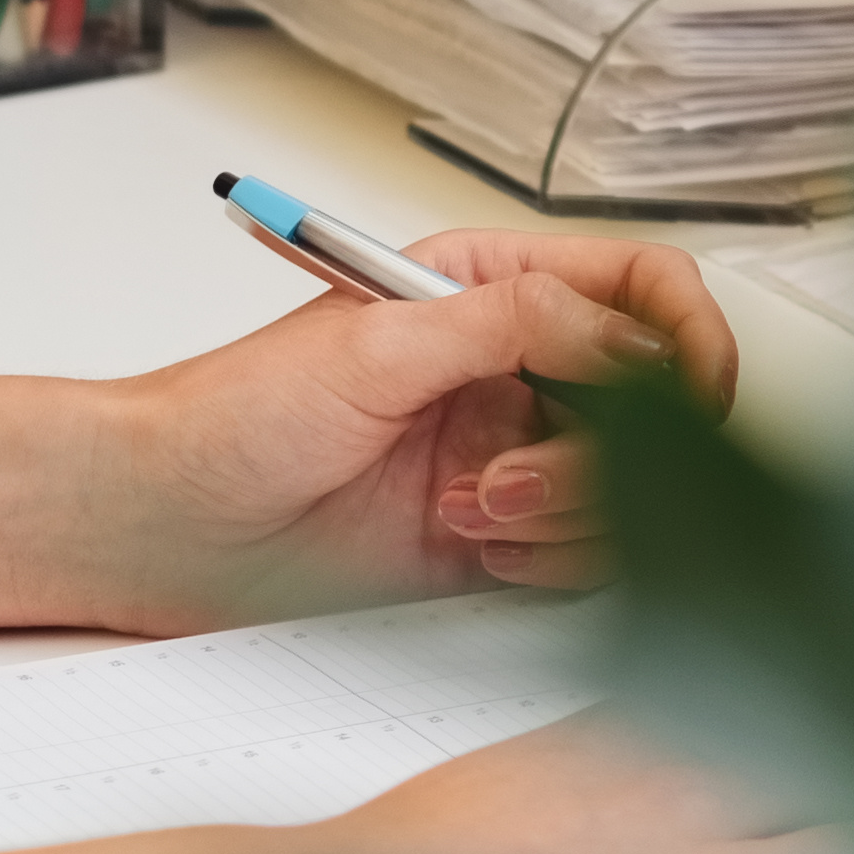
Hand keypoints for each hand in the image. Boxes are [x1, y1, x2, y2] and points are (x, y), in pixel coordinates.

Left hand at [95, 225, 732, 622]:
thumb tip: (626, 336)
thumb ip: (509, 324)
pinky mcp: (496, 542)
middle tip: (521, 474)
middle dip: (612, 451)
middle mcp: (515, 372)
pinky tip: (477, 551)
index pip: (641, 293)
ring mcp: (512, 459)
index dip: (688, 337)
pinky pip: (585, 558)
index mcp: (494, 291)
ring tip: (480, 513)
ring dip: (572, 512)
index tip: (692, 392)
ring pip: (629, 489)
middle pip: (653, 403)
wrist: (162, 525)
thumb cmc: (232, 414)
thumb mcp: (375, 341)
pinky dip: (551, 561)